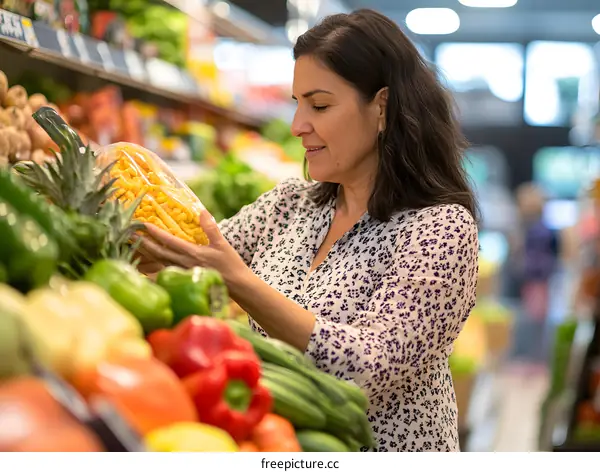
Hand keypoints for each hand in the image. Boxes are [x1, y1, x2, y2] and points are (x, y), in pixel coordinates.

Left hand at [132, 211, 251, 287]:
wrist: (236, 285)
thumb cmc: (230, 264)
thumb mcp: (222, 243)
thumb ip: (210, 227)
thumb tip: (201, 211)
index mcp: (192, 253)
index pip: (170, 242)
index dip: (156, 233)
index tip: (144, 224)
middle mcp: (183, 263)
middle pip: (158, 252)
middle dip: (143, 242)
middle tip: (129, 233)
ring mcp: (182, 271)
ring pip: (158, 261)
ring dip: (145, 252)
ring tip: (133, 244)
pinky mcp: (184, 276)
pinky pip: (164, 269)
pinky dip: (152, 265)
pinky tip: (144, 262)